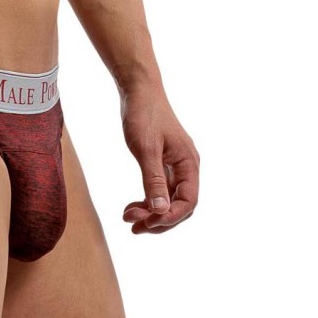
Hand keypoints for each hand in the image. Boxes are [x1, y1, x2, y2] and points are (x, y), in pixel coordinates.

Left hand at [119, 84, 199, 233]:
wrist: (139, 90)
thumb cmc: (144, 114)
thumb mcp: (146, 148)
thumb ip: (153, 179)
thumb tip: (160, 211)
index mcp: (189, 163)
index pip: (189, 201)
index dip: (170, 217)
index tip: (147, 223)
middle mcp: (186, 167)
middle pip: (180, 206)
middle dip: (159, 219)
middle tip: (133, 227)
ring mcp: (175, 166)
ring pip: (169, 200)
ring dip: (151, 213)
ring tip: (128, 218)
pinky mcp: (163, 163)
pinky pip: (160, 190)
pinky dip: (147, 201)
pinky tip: (132, 206)